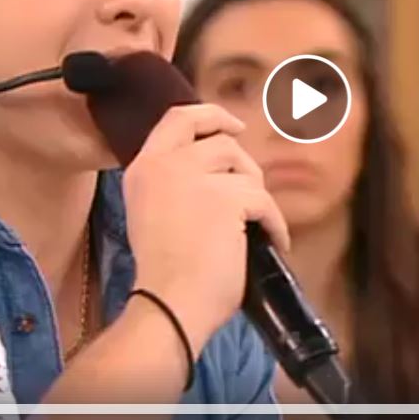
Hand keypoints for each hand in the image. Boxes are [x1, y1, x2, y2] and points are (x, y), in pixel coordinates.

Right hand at [122, 103, 289, 354]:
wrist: (168, 304)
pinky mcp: (226, 198)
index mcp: (144, 167)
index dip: (212, 115)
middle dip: (244, 168)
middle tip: (249, 197)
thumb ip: (176, 181)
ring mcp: (195, 177)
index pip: (179, 117)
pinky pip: (264, 202)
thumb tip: (223, 166)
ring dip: (257, 199)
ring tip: (254, 226)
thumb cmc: (165, 272)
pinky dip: (274, 224)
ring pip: (247, 171)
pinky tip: (273, 242)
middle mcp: (166, 164)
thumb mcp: (154, 212)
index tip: (234, 127)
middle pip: (223, 142)